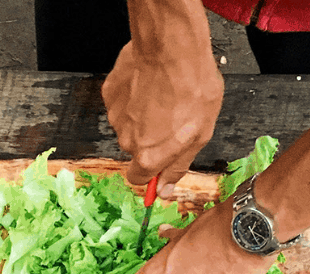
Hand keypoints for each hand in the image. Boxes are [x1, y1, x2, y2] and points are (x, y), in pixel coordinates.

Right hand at [101, 37, 221, 195]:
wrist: (172, 47)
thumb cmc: (192, 87)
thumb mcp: (200, 134)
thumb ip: (178, 166)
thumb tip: (165, 190)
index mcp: (148, 155)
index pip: (139, 179)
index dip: (152, 172)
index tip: (160, 162)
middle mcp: (127, 140)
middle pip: (136, 149)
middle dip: (152, 138)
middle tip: (173, 117)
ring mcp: (115, 116)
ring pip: (129, 125)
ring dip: (144, 116)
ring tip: (164, 96)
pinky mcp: (110, 94)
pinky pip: (122, 103)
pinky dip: (134, 97)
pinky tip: (150, 84)